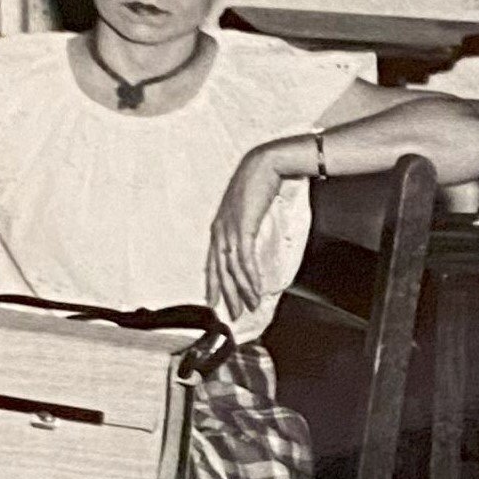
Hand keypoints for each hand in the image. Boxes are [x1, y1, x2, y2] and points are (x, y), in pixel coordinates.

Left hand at [205, 145, 294, 324]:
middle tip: (233, 314)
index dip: (213, 283)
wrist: (266, 165)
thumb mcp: (248, 208)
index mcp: (219, 226)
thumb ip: (246, 224)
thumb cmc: (259, 183)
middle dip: (226, 294)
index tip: (214, 301)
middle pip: (220, 270)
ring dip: (243, 290)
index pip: (213, 261)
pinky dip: (250, 277)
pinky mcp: (243, 229)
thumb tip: (251, 239)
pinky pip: (245, 260)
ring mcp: (229, 230)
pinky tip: (256, 290)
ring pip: (232, 269)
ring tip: (250, 306)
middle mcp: (220, 230)